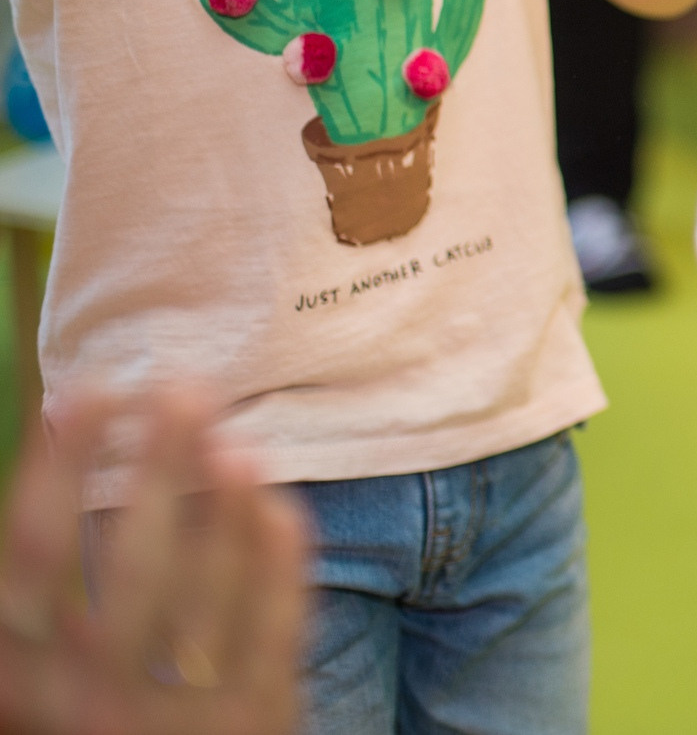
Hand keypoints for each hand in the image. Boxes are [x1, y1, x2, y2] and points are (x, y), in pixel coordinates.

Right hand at [0, 390, 307, 734]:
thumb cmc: (71, 721)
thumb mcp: (29, 672)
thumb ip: (29, 599)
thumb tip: (48, 435)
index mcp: (16, 681)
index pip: (36, 549)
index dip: (63, 461)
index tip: (96, 387)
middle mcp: (90, 703)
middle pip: (136, 559)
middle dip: (161, 463)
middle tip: (182, 388)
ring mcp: (179, 718)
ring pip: (213, 587)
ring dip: (228, 503)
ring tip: (234, 440)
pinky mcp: (255, 720)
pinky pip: (274, 622)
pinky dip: (278, 555)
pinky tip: (278, 501)